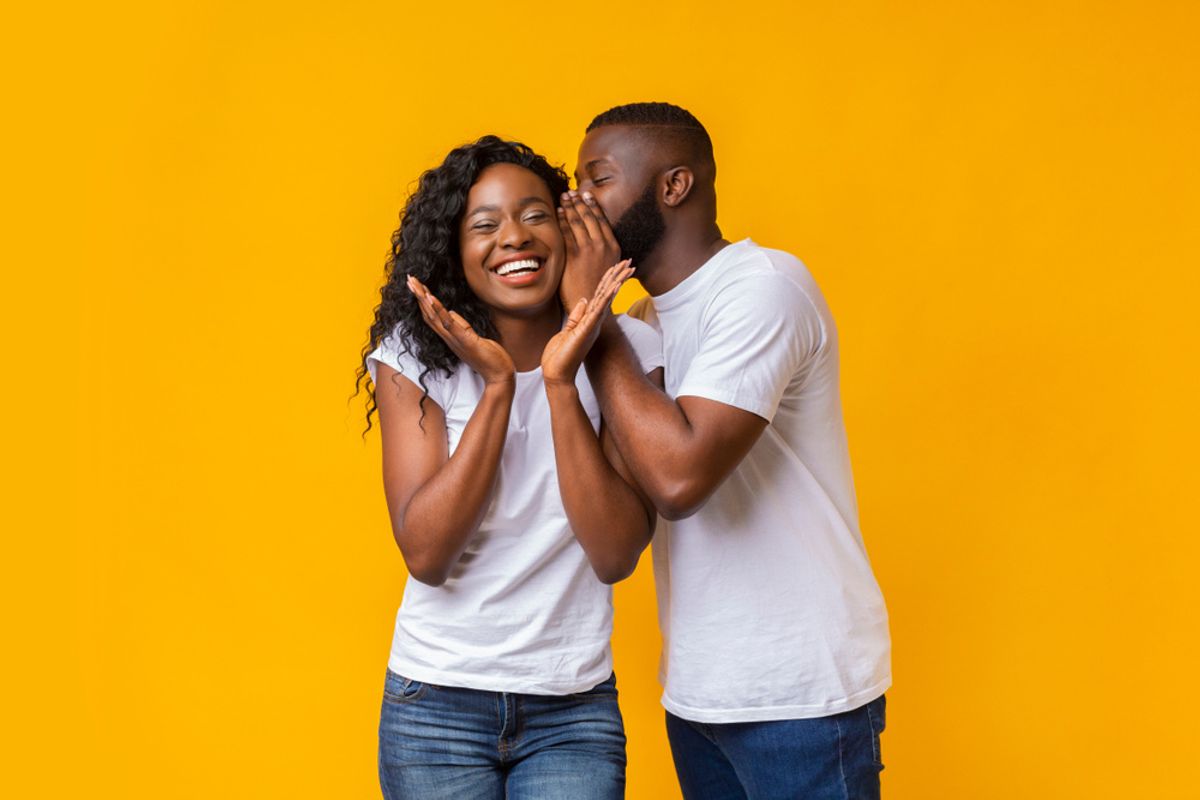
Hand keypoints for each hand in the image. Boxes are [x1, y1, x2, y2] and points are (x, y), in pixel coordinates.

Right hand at [408, 276, 514, 385]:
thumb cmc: (487, 357)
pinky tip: (432, 298)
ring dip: (424, 300)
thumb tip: (451, 312)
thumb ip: (460, 326)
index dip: (423, 301)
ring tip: (416, 285)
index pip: (432, 316)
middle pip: (428, 314)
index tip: (416, 285)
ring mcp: (455, 339)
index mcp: (450, 336)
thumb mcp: (472, 338)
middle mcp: (449, 338)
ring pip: (434, 317)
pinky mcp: (465, 341)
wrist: (498, 376)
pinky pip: (449, 324)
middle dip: (418, 296)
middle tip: (409, 279)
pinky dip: (439, 310)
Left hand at [541, 260, 633, 386]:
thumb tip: (584, 300)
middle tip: (629, 261)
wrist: (557, 373)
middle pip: (607, 293)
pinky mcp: (586, 330)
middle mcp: (593, 321)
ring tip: (627, 268)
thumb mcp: (567, 330)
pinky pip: (598, 311)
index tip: (617, 265)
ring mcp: (591, 325)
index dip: (609, 279)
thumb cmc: (560, 355)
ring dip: (617, 282)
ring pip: (606, 299)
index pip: (601, 294)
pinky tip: (615, 286)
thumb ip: (577, 315)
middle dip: (618, 276)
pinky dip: (607, 298)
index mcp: (589, 320)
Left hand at [558, 191, 621, 308]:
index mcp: (613, 247)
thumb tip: (601, 239)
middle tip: (571, 191)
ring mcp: (588, 250)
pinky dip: (561, 220)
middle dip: (579, 202)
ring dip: (569, 207)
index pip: (602, 219)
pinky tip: (557, 212)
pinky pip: (566, 232)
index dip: (592, 205)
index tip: (585, 194)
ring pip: (578, 221)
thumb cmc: (597, 286)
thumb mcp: (609, 266)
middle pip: (589, 217)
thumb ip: (605, 251)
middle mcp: (602, 246)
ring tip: (564, 197)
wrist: (591, 304)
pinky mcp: (574, 256)